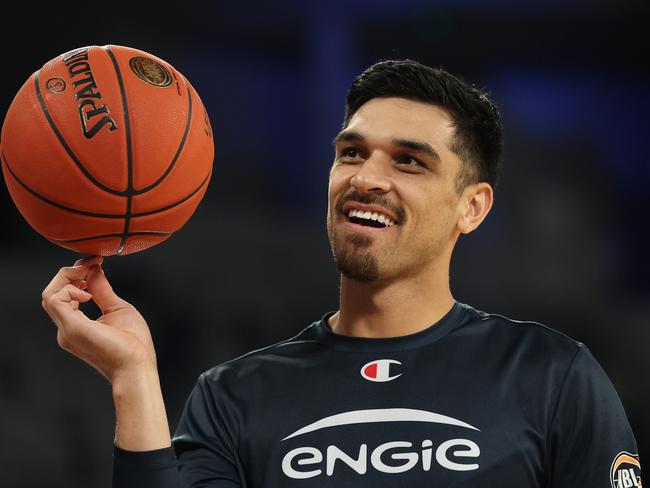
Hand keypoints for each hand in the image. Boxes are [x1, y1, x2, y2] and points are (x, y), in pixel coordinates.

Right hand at [42, 256, 157, 383]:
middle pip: (53, 292)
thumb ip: (101, 290)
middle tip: (92, 263)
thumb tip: (93, 269)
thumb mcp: (116, 308)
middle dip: (70, 272)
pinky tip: (88, 292)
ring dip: (67, 276)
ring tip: (88, 272)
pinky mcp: (71, 328)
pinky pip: (54, 300)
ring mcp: (67, 330)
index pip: (63, 295)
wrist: (137, 365)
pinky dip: (69, 288)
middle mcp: (66, 329)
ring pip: (49, 294)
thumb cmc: (133, 343)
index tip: (94, 262)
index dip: (75, 274)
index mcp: (76, 325)